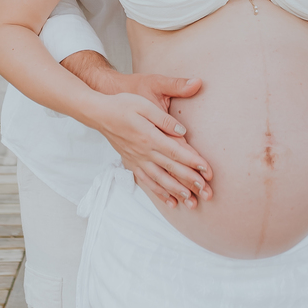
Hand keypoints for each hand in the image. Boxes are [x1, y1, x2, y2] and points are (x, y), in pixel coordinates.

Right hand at [92, 90, 213, 211]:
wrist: (100, 114)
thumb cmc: (123, 106)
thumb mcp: (144, 105)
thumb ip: (164, 120)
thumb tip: (182, 131)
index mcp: (150, 137)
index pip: (177, 152)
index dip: (194, 162)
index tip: (208, 171)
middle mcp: (145, 152)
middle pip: (172, 170)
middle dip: (191, 182)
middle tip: (207, 193)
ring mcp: (138, 160)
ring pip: (161, 180)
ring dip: (177, 192)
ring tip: (192, 202)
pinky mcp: (132, 164)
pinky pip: (147, 182)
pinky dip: (159, 193)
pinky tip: (170, 201)